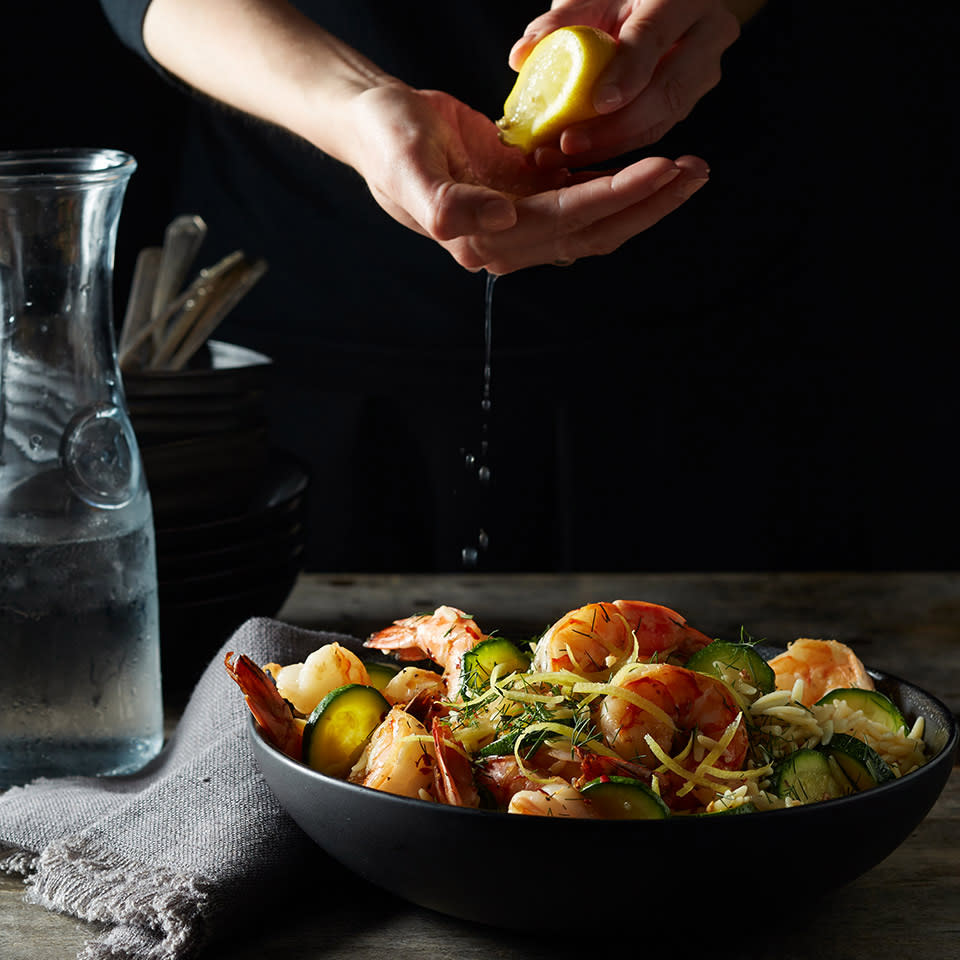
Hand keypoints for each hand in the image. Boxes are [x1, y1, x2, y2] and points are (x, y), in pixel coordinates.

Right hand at [340, 83, 708, 273]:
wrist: (375, 124)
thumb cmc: (385, 138)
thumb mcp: (403, 163)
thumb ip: (443, 202)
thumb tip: (500, 220)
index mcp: (481, 237)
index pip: (565, 220)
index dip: (615, 196)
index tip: (661, 167)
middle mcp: (506, 240)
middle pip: (593, 230)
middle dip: (646, 203)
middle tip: (696, 170)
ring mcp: (519, 222)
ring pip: (595, 220)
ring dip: (642, 198)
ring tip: (687, 168)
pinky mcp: (525, 199)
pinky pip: (582, 199)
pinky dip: (617, 184)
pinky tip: (647, 163)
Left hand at [509, 0, 740, 163]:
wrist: (659, 5)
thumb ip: (561, 21)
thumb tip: (521, 56)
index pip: (656, 37)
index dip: (628, 73)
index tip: (598, 103)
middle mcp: (707, 35)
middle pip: (667, 92)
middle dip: (616, 127)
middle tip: (569, 144)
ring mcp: (703, 72)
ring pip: (663, 120)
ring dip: (611, 145)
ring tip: (564, 155)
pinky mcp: (689, 100)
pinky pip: (655, 130)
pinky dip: (617, 147)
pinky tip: (581, 155)